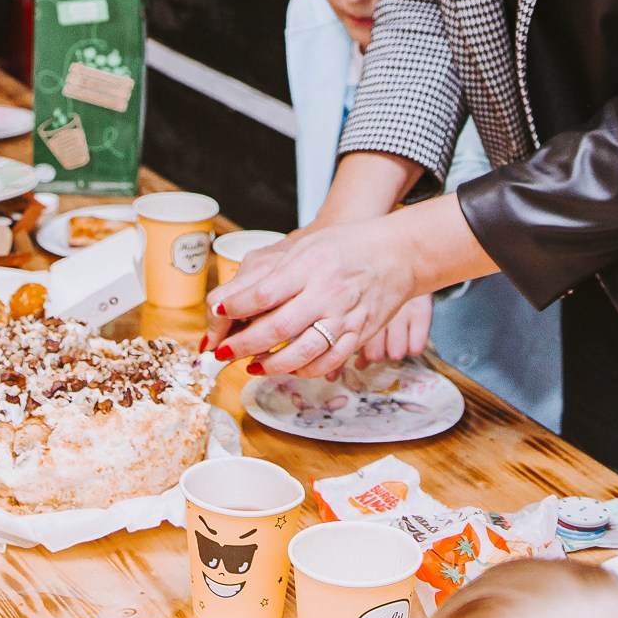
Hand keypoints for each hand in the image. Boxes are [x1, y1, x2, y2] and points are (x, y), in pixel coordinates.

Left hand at [210, 216, 419, 378]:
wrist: (399, 254)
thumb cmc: (348, 246)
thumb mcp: (306, 247)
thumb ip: (272, 273)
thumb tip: (234, 298)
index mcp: (309, 267)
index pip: (263, 293)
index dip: (235, 308)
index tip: (218, 315)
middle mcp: (326, 294)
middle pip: (277, 328)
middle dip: (244, 344)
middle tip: (223, 353)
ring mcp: (344, 317)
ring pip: (302, 352)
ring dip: (271, 365)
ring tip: (251, 366)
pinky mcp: (358, 335)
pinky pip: (328, 361)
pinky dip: (304, 370)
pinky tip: (287, 368)